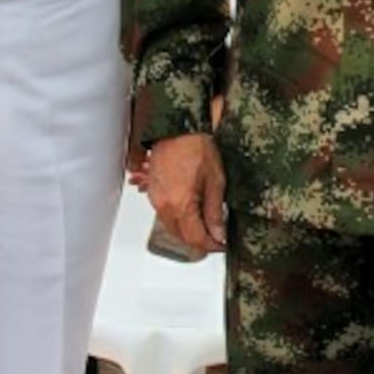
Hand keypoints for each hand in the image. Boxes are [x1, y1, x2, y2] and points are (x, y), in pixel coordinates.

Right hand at [146, 133, 226, 254]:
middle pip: (182, 237)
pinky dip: (178, 220)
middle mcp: (163, 205)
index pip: (195, 238)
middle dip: (200, 241)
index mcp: (180, 204)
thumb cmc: (196, 147)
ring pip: (172, 228)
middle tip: (217, 237)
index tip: (222, 244)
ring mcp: (155, 199)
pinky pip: (164, 215)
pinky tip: (191, 214)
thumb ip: (215, 213)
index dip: (211, 246)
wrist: (178, 128)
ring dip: (188, 231)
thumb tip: (218, 234)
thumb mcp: (215, 182)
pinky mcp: (152, 192)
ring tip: (206, 225)